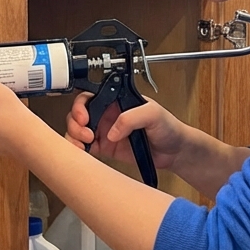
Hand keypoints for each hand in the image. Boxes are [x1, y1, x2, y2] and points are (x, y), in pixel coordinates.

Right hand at [65, 93, 188, 171]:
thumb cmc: (169, 127)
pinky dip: (79, 150)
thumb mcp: (153, 113)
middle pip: (78, 114)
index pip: (90, 97)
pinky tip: (83, 152)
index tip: (85, 117)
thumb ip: (132, 117)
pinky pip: (85, 148)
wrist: (175, 151)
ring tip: (85, 145)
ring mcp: (105, 131)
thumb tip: (112, 130)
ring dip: (74, 137)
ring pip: (78, 131)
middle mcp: (107, 114)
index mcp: (116, 101)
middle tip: (86, 133)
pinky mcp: (106, 148)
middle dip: (75, 123)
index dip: (81, 106)